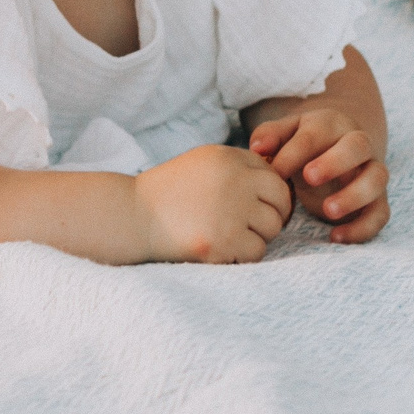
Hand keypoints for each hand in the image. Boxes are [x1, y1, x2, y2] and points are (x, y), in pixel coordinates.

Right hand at [132, 144, 291, 264]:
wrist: (132, 216)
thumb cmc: (169, 192)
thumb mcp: (203, 162)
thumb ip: (238, 166)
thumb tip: (281, 181)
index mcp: (229, 158)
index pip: (274, 177)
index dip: (270, 195)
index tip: (256, 207)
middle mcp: (234, 181)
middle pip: (281, 201)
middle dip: (272, 215)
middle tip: (250, 226)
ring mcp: (229, 212)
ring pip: (272, 229)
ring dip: (257, 237)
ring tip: (231, 236)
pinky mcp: (221, 242)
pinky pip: (256, 252)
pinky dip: (243, 255)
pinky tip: (223, 250)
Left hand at [248, 109, 389, 243]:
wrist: (337, 151)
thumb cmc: (304, 145)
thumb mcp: (286, 134)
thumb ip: (270, 136)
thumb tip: (257, 148)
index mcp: (331, 124)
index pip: (316, 134)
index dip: (295, 153)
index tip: (276, 173)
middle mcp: (358, 144)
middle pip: (359, 145)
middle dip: (335, 162)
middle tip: (309, 178)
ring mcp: (371, 171)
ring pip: (377, 178)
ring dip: (355, 195)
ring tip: (327, 212)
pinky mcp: (377, 199)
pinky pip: (380, 212)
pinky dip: (363, 227)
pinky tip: (336, 237)